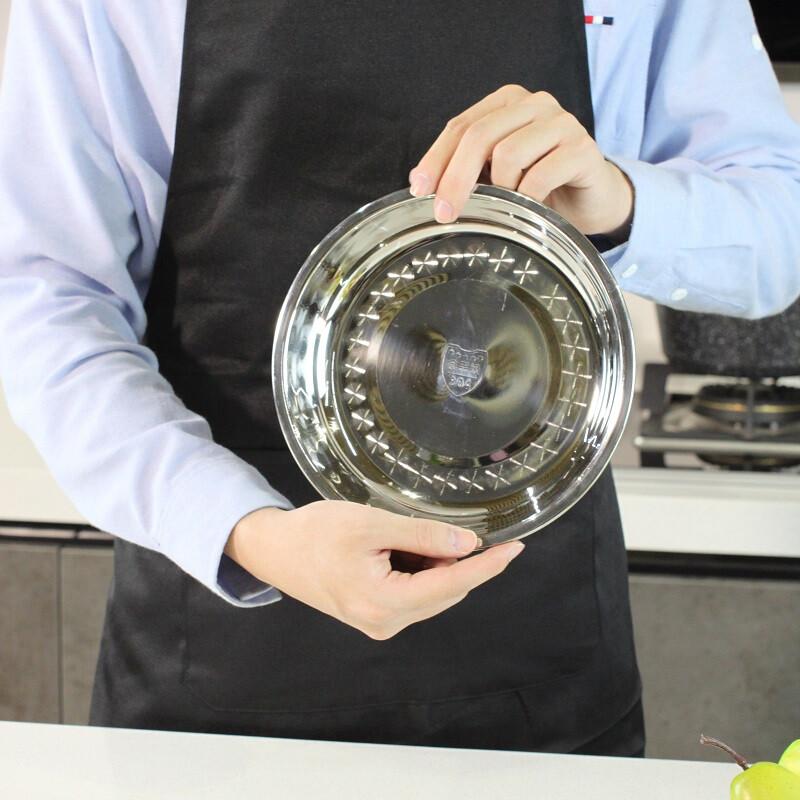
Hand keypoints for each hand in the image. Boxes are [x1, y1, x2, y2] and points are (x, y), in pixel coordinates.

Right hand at [225, 500, 523, 639]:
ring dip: (436, 564)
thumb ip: (423, 535)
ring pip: (431, 593)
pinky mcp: (374, 616)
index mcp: (386, 603)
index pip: (454, 584)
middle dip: (457, 559)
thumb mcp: (372, 524)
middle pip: (445, 591)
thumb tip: (468, 543)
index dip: (488, 565)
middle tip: (447, 525)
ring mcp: (380, 623)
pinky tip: (400, 549)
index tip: (516, 548)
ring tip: (407, 535)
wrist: (275, 550)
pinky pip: (414, 595)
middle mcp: (387, 622)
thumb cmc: (316, 533)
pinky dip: (420, 571)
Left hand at [408, 83, 632, 236]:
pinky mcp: (582, 149)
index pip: (461, 126)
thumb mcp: (497, 172)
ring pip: (507, 155)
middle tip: (444, 213)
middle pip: (479, 137)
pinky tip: (530, 208)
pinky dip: (527, 199)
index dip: (436, 159)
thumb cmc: (540, 184)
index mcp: (507, 102)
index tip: (419, 189)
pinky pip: (539, 177)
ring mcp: (561, 122)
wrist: (591, 198)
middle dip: (455, 179)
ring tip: (509, 205)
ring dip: (500, 190)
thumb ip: (468, 168)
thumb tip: (423, 186)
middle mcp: (534, 104)